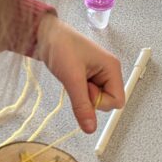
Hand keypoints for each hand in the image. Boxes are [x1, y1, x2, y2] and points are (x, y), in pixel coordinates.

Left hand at [34, 16, 123, 131]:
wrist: (44, 33)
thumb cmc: (61, 46)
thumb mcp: (71, 77)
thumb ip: (82, 105)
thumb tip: (90, 129)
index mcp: (112, 68)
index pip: (117, 101)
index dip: (100, 102)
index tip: (85, 90)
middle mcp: (108, 72)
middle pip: (107, 101)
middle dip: (90, 98)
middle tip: (77, 82)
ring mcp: (98, 74)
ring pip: (95, 98)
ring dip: (82, 94)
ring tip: (71, 77)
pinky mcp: (87, 76)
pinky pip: (87, 93)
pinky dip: (77, 90)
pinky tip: (70, 78)